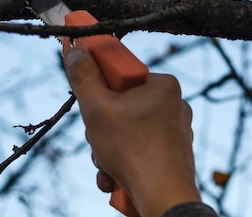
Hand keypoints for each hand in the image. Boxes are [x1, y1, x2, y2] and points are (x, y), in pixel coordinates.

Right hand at [64, 48, 199, 216]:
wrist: (163, 199)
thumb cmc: (132, 149)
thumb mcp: (96, 107)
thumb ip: (83, 76)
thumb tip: (77, 51)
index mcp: (162, 84)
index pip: (119, 73)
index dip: (98, 86)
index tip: (88, 101)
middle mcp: (174, 104)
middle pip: (119, 104)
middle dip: (100, 126)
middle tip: (97, 138)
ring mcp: (175, 131)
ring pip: (125, 130)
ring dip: (106, 148)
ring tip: (106, 164)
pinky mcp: (172, 154)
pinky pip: (137, 148)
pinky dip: (121, 161)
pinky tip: (114, 177)